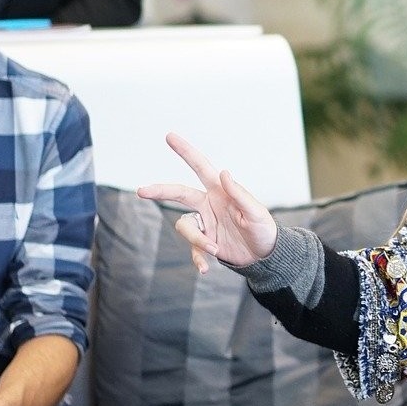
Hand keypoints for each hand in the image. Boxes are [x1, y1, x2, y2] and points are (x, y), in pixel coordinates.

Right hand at [136, 132, 279, 271]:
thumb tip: (223, 172)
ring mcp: (204, 223)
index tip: (170, 136)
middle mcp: (208, 204)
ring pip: (185, 227)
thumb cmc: (264, 229)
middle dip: (160, 191)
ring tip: (215, 249)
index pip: (200, 167)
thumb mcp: (256, 213)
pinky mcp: (204, 242)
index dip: (186, 151)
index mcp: (220, 191)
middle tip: (141, 191)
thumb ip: (240, 194)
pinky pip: (192, 250)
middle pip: (178, 193)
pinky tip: (205, 269)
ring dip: (197, 240)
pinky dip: (197, 259)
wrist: (264, 255)